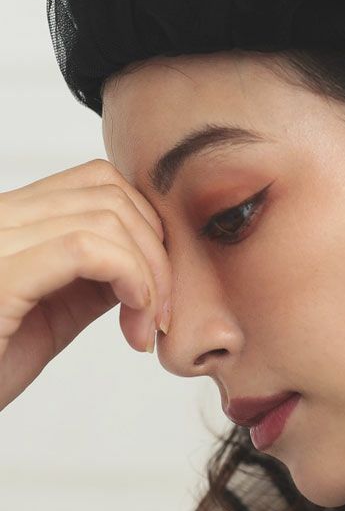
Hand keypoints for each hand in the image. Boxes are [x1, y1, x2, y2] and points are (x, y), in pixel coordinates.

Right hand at [0, 158, 171, 411]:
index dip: (147, 226)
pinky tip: (135, 325)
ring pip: (107, 216)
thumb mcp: (51, 316)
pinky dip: (133, 281)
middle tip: (162, 313)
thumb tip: (145, 260)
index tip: (158, 286)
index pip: (97, 182)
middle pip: (110, 191)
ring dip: (151, 275)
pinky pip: (86, 249)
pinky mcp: (1, 275)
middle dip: (158, 250)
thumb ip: (91, 280)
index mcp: (10, 222)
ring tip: (146, 328)